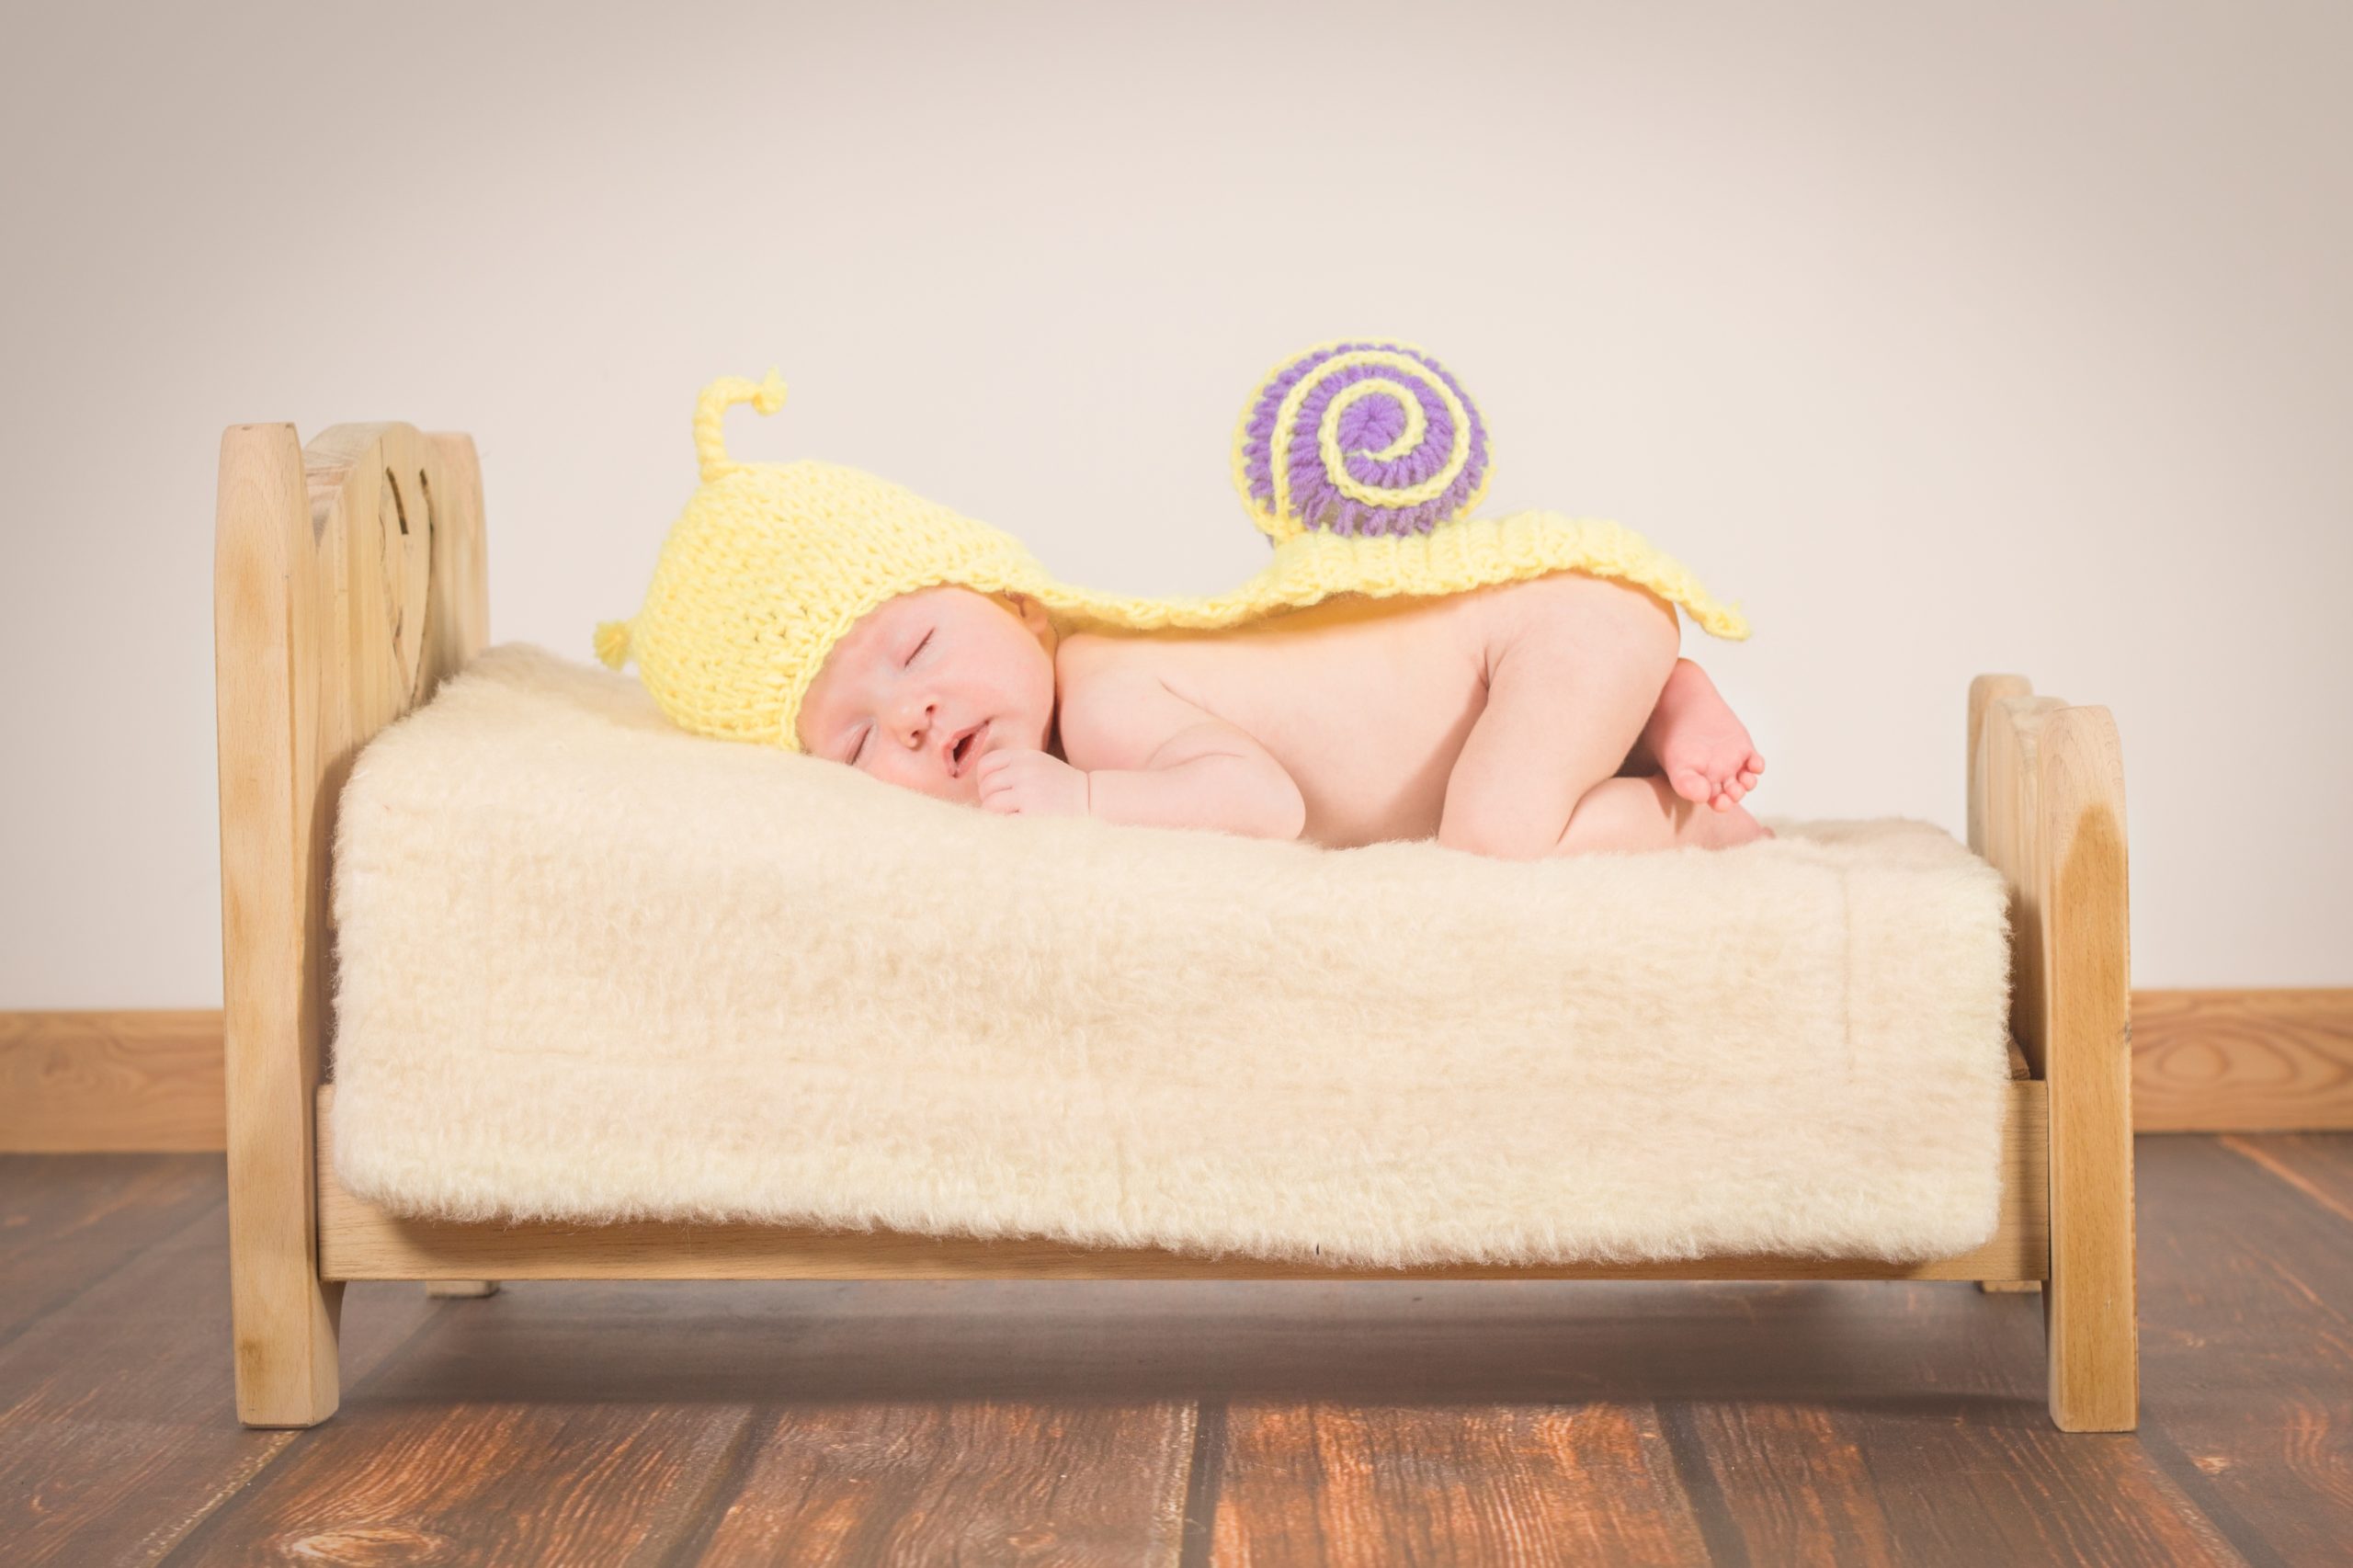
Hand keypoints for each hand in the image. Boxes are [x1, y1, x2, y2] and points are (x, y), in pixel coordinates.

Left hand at [974, 747, 1089, 816]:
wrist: (1092, 799)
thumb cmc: (1062, 786)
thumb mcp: (1039, 764)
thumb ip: (1014, 766)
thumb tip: (982, 783)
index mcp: (1024, 757)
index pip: (986, 765)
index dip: (984, 780)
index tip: (994, 791)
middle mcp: (1023, 771)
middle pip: (986, 786)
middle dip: (989, 799)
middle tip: (1003, 808)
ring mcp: (1027, 792)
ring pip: (990, 804)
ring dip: (995, 814)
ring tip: (1010, 817)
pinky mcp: (1031, 813)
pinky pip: (1003, 820)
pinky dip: (1006, 824)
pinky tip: (1019, 824)